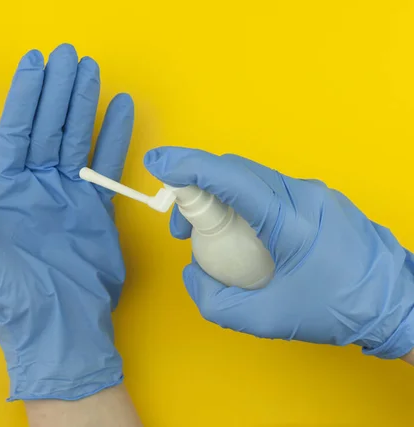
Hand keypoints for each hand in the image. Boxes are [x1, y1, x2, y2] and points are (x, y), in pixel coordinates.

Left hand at [0, 44, 133, 399]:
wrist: (62, 326)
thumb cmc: (16, 299)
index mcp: (5, 193)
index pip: (15, 133)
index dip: (26, 98)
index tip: (37, 66)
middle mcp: (36, 187)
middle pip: (47, 128)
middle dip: (58, 91)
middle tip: (70, 55)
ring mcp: (69, 195)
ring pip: (76, 139)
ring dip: (84, 105)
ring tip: (92, 72)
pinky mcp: (97, 208)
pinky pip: (106, 166)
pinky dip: (114, 138)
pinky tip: (119, 110)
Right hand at [145, 147, 413, 358]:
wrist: (395, 304)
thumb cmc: (335, 311)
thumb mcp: (264, 318)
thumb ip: (213, 299)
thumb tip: (193, 272)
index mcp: (290, 220)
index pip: (230, 178)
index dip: (187, 166)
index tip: (157, 164)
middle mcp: (303, 195)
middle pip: (235, 172)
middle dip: (196, 187)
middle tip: (179, 223)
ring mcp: (314, 194)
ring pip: (251, 179)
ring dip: (219, 196)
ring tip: (207, 232)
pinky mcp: (320, 199)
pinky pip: (269, 189)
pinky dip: (243, 201)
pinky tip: (241, 231)